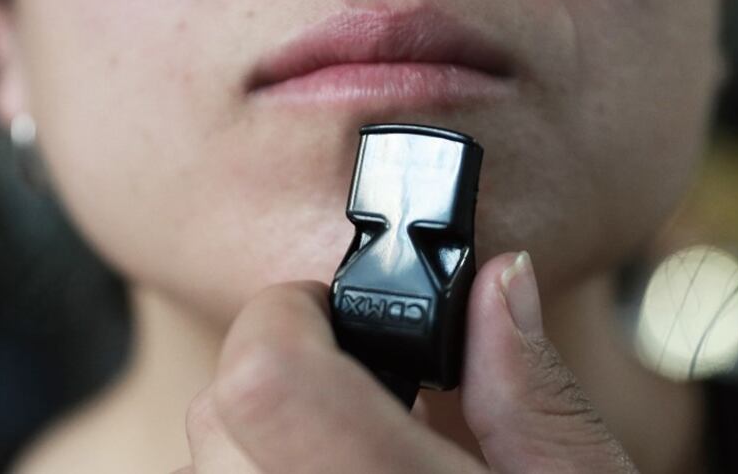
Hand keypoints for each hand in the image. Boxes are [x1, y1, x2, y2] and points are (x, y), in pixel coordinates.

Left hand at [173, 252, 637, 472]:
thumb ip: (533, 394)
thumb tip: (499, 281)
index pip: (262, 383)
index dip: (290, 316)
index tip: (340, 316)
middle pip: (217, 417)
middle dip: (278, 371)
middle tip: (367, 392)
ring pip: (204, 468)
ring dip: (261, 441)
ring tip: (359, 461)